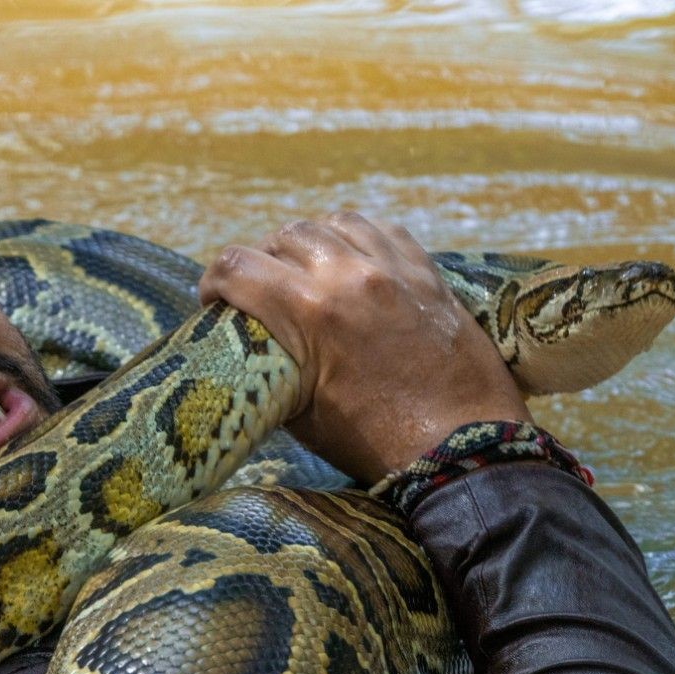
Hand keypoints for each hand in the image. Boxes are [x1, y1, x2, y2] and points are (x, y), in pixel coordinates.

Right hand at [196, 212, 530, 482]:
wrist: (461, 449)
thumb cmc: (376, 443)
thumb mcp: (300, 413)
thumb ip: (272, 366)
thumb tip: (254, 349)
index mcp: (310, 312)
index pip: (238, 266)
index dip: (214, 280)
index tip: (213, 300)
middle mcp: (349, 276)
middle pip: (284, 237)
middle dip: (260, 261)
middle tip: (258, 290)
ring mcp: (393, 268)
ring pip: (333, 223)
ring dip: (308, 242)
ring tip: (303, 268)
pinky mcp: (426, 272)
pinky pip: (382, 229)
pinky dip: (356, 237)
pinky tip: (351, 258)